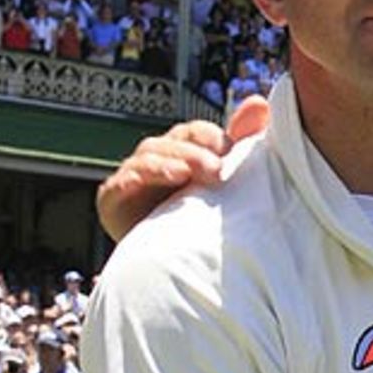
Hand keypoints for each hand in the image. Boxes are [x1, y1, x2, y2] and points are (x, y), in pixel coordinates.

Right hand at [96, 96, 270, 242]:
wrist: (171, 268)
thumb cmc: (199, 224)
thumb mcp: (226, 183)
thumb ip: (242, 141)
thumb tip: (259, 103)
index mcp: (186, 152)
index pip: (198, 132)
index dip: (213, 137)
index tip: (231, 151)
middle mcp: (160, 158)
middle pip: (175, 141)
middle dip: (196, 152)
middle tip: (217, 171)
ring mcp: (135, 175)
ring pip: (150, 155)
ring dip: (172, 161)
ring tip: (188, 174)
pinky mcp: (113, 196)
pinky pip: (124, 180)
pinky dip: (145, 176)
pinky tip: (164, 180)